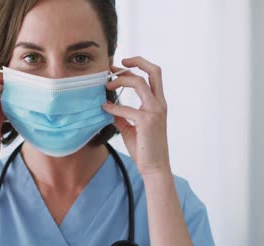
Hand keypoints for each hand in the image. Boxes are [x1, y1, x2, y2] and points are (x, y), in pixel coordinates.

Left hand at [102, 56, 170, 176]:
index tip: (119, 66)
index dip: (137, 65)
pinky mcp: (147, 121)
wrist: (154, 167)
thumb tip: (107, 105)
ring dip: (120, 80)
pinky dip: (113, 107)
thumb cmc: (144, 148)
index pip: (153, 75)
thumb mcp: (130, 127)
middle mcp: (160, 104)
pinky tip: (103, 109)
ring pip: (139, 83)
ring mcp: (155, 111)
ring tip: (106, 86)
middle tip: (114, 66)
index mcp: (158, 103)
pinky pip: (126, 108)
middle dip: (135, 62)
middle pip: (154, 71)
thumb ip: (121, 115)